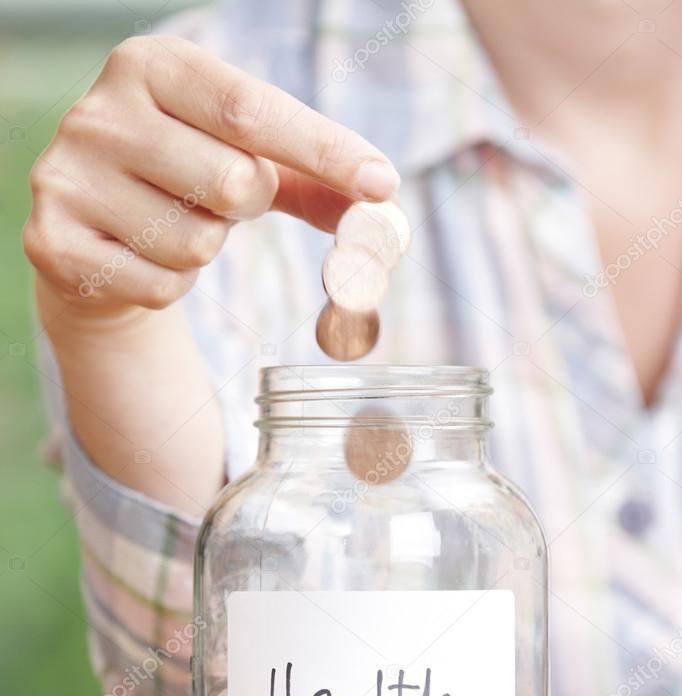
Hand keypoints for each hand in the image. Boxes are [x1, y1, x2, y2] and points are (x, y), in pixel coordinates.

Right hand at [23, 34, 398, 312]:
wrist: (91, 233)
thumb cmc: (182, 183)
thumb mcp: (243, 158)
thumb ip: (311, 176)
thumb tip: (382, 202)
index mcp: (151, 66)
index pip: (251, 110)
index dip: (324, 150)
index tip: (381, 184)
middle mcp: (100, 112)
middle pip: (233, 183)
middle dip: (249, 205)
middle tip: (221, 199)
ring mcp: (67, 176)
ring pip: (197, 245)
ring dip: (205, 248)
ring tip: (172, 224)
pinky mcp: (53, 241)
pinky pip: (160, 286)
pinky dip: (170, 284)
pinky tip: (143, 257)